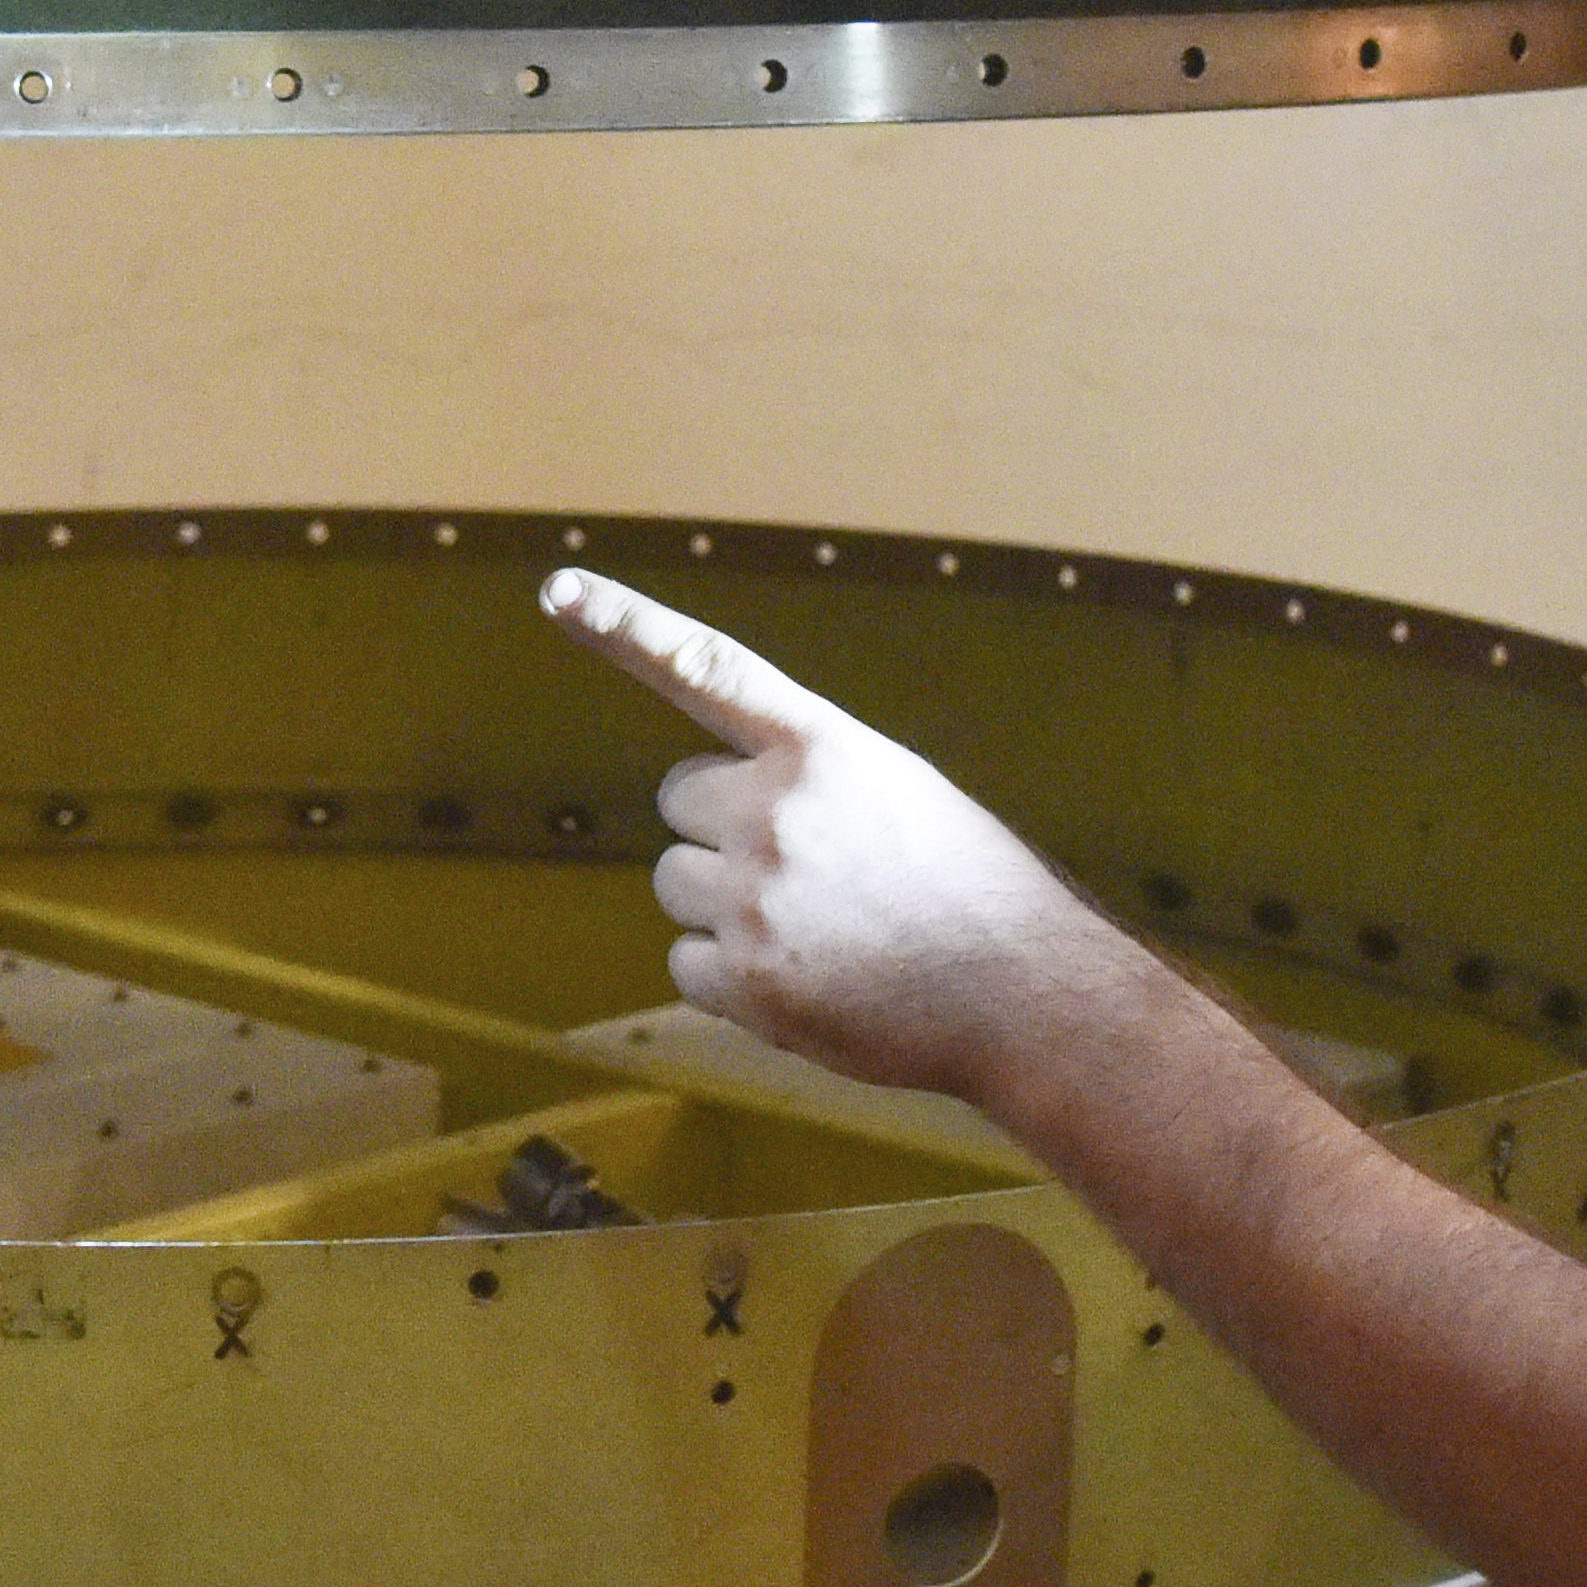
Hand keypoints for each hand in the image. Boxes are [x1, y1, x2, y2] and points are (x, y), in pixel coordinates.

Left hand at [537, 569, 1149, 1103]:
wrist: (1025, 995)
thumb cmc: (972, 892)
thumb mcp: (900, 793)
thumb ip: (808, 784)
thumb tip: (727, 814)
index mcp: (824, 749)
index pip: (709, 669)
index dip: (628, 626)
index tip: (561, 590)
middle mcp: (778, 811)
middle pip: (679, 803)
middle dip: (720, 834)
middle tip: (807, 872)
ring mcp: (755, 897)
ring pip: (675, 885)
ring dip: (724, 909)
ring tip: (819, 931)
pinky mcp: (747, 978)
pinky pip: (686, 966)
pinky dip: (732, 981)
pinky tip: (807, 982)